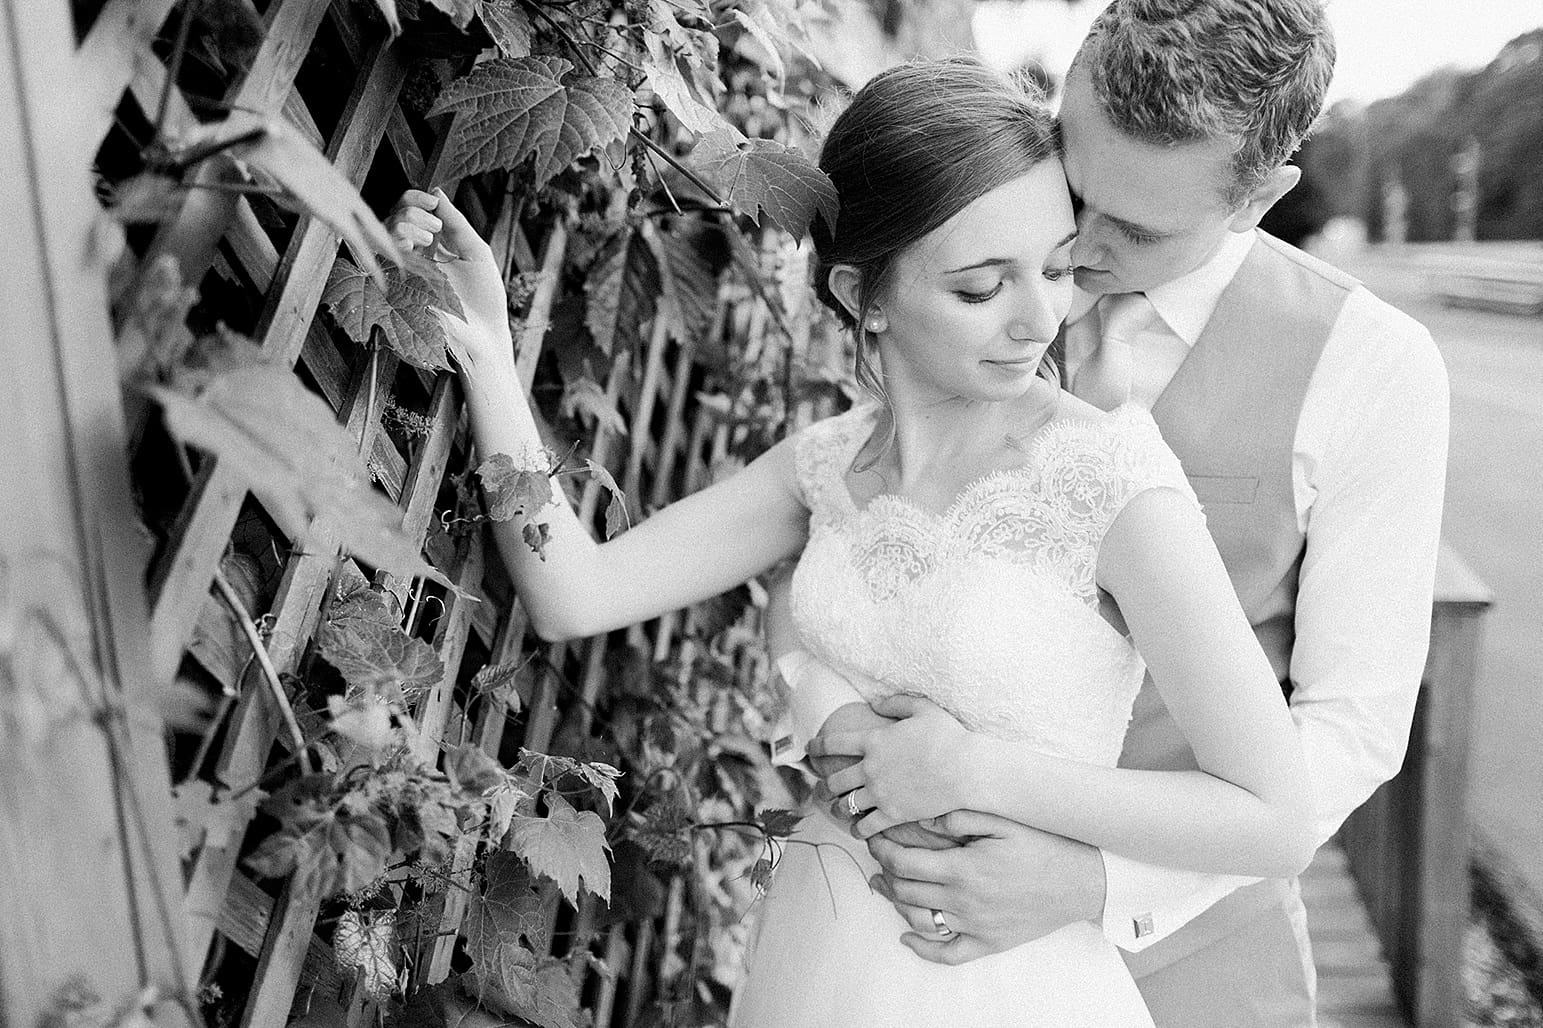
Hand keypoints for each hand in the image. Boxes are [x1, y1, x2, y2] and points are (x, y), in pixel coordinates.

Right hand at [385, 189, 509, 371]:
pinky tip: (413, 246)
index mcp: (434, 244)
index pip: (412, 211)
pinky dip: (395, 242)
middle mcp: (415, 254)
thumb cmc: (484, 296)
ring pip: (386, 232)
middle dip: (412, 211)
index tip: (432, 201)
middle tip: (435, 226)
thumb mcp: (476, 252)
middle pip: (395, 216)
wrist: (484, 334)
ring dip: (406, 225)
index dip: (416, 199)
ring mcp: (404, 269)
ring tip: (430, 237)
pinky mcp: (397, 285)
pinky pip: (383, 256)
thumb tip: (436, 192)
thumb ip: (457, 223)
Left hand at [813, 694, 971, 835]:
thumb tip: (876, 703)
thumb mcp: (923, 709)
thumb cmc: (949, 737)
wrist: (966, 770)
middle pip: (834, 779)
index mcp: (873, 740)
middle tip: (819, 788)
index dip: (817, 746)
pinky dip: (857, 829)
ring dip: (836, 808)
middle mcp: (870, 768)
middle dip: (822, 784)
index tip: (809, 749)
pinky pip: (865, 826)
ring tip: (834, 810)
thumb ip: (896, 703)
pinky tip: (857, 830)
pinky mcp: (893, 813)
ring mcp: (880, 793)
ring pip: (845, 804)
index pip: (833, 743)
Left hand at [866, 810, 1106, 964]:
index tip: (874, 839)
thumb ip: (960, 815)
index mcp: (963, 869)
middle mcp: (964, 901)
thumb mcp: (1002, 819)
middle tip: (877, 857)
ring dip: (894, 902)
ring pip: (918, 919)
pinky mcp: (989, 943)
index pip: (903, 863)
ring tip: (883, 885)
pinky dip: (923, 948)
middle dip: (884, 872)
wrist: (1081, 881)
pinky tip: (908, 936)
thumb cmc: (1043, 845)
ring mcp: (975, 926)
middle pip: (904, 891)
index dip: (882, 850)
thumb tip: (925, 818)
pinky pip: (948, 954)